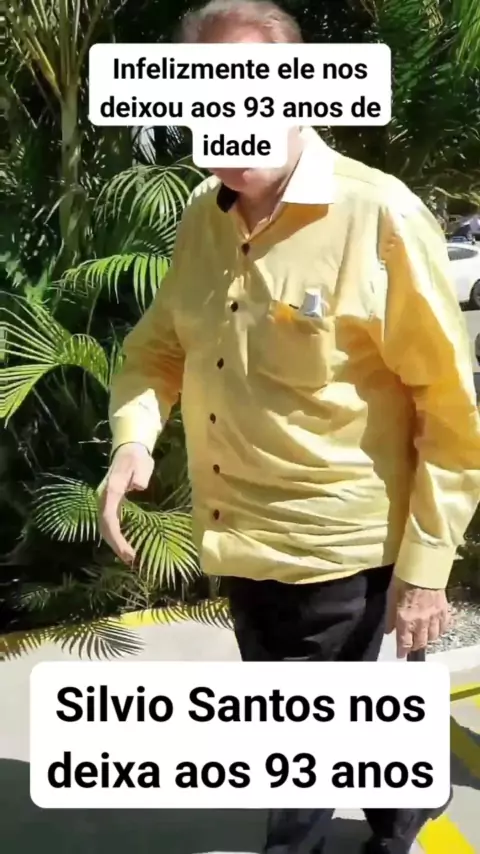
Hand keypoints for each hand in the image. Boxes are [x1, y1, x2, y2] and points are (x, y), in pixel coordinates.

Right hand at [98, 442, 153, 563]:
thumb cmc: (136, 458)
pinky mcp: (110, 504)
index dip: (117, 537)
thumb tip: (137, 487)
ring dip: (115, 542)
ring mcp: (105, 501)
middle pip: (104, 527)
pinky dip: (115, 536)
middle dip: (115, 544)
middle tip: (130, 559)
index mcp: (111, 491)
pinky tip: (124, 545)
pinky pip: (109, 523)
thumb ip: (140, 475)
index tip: (128, 551)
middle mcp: (104, 498)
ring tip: (128, 556)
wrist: (128, 450)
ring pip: (105, 526)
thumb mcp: (141, 463)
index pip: (109, 518)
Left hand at [385, 577, 450, 658]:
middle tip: (410, 646)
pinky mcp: (444, 610)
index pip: (405, 642)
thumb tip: (389, 631)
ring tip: (421, 637)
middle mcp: (421, 622)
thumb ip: (390, 616)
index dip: (402, 651)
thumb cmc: (403, 579)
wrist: (424, 568)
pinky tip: (435, 629)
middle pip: (420, 642)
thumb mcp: (391, 596)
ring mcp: (435, 617)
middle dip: (414, 646)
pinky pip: (444, 627)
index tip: (400, 655)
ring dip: (426, 639)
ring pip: (433, 637)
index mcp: (406, 619)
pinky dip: (439, 631)